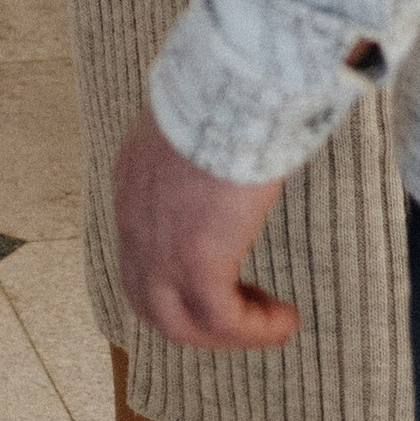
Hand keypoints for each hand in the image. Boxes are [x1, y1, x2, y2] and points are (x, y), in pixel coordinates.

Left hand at [110, 109, 297, 353]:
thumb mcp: (198, 125)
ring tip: (274, 321)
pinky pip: (222, 321)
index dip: (180, 280)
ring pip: (179, 324)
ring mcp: (158, 248)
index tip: (230, 276)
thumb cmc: (226, 92)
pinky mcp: (195, 263)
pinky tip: (286, 318)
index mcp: (133, 186)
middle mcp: (135, 223)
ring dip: (228, 333)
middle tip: (249, 310)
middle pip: (151, 303)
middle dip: (200, 319)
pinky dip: (255, 330)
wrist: (228, 87)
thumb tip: (234, 149)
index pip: (140, 257)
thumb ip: (202, 151)